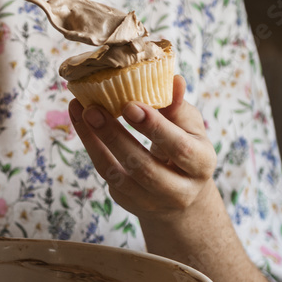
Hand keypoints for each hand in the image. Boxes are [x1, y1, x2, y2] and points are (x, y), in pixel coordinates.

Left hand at [69, 75, 216, 221]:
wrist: (180, 194)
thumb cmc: (185, 148)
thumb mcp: (190, 128)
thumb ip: (178, 107)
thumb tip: (174, 80)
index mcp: (201, 165)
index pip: (179, 148)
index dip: (154, 127)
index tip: (130, 105)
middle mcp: (178, 191)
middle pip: (143, 167)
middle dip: (115, 137)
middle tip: (92, 109)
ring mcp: (150, 201)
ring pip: (117, 174)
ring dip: (95, 142)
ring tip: (81, 112)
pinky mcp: (127, 201)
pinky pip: (106, 174)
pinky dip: (91, 147)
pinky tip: (80, 123)